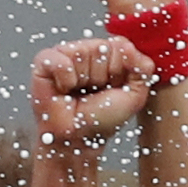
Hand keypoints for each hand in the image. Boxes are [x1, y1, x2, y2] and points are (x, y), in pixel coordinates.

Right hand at [28, 31, 155, 148]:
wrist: (78, 141)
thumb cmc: (102, 120)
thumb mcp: (134, 96)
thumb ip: (143, 69)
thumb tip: (128, 45)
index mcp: (107, 57)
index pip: (119, 45)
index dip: (118, 69)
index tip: (112, 87)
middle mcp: (86, 53)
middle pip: (100, 48)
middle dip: (101, 75)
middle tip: (93, 92)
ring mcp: (64, 57)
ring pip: (81, 52)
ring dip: (83, 79)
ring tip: (76, 92)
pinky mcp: (43, 64)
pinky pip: (59, 59)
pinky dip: (65, 76)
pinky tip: (64, 90)